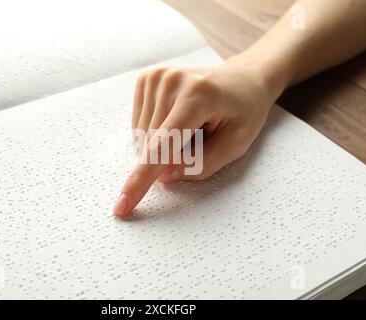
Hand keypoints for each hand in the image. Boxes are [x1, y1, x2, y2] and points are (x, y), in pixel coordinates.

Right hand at [113, 58, 284, 218]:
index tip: (122, 205)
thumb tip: (163, 175)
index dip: (141, 180)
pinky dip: (155, 134)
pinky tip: (176, 119)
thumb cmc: (243, 112)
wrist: (241, 80)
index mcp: (197, 96)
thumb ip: (202, 164)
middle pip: (151, 146)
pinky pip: (139, 126)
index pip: (162, 146)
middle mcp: (171, 81)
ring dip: (163, 145)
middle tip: (202, 136)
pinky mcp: (146, 80)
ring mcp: (156, 77)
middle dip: (171, 156)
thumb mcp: (236, 144)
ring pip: (142, 138)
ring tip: (192, 125)